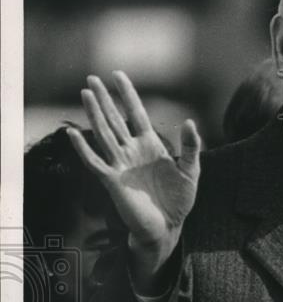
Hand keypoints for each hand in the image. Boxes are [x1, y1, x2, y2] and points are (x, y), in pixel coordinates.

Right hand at [68, 71, 200, 288]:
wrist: (167, 227)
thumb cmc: (178, 201)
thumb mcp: (191, 171)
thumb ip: (190, 147)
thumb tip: (189, 121)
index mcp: (150, 146)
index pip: (136, 113)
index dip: (128, 94)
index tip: (118, 74)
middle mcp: (132, 151)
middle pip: (115, 119)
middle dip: (105, 98)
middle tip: (91, 77)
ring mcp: (121, 164)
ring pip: (103, 134)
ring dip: (94, 114)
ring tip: (85, 93)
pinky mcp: (112, 181)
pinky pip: (94, 162)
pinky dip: (83, 148)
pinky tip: (73, 134)